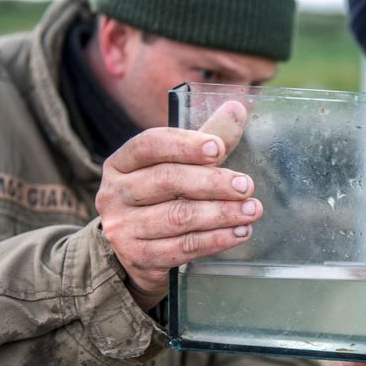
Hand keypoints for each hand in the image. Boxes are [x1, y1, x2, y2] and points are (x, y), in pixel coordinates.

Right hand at [95, 101, 258, 309]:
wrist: (135, 255)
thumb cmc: (163, 200)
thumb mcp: (178, 167)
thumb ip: (207, 139)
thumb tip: (237, 107)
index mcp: (121, 163)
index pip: (150, 145)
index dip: (185, 145)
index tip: (219, 149)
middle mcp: (114, 194)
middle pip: (168, 181)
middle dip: (213, 182)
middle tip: (246, 186)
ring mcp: (123, 229)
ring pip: (179, 217)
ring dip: (222, 214)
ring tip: (251, 211)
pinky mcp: (139, 258)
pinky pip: (184, 247)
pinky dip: (216, 240)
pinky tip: (239, 232)